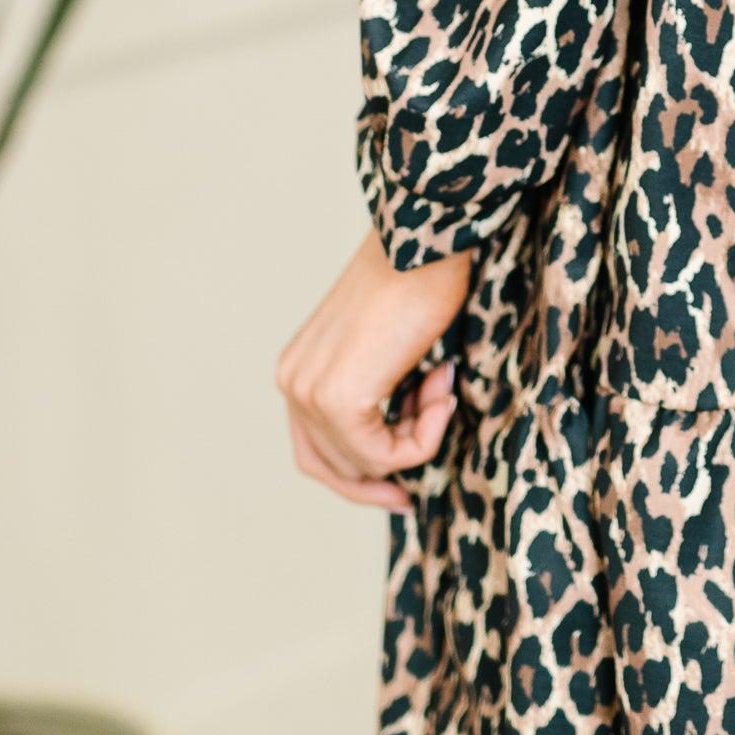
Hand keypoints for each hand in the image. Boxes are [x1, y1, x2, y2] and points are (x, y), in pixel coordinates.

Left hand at [277, 232, 473, 508]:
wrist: (425, 242)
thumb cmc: (418, 280)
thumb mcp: (388, 350)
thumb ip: (380, 395)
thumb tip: (401, 447)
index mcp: (298, 370)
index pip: (316, 451)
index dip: (360, 478)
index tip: (402, 489)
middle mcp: (293, 383)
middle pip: (331, 468)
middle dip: (379, 481)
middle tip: (414, 492)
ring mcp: (310, 393)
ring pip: (364, 464)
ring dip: (417, 439)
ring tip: (442, 386)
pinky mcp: (338, 400)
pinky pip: (386, 455)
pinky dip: (424, 436)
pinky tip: (442, 388)